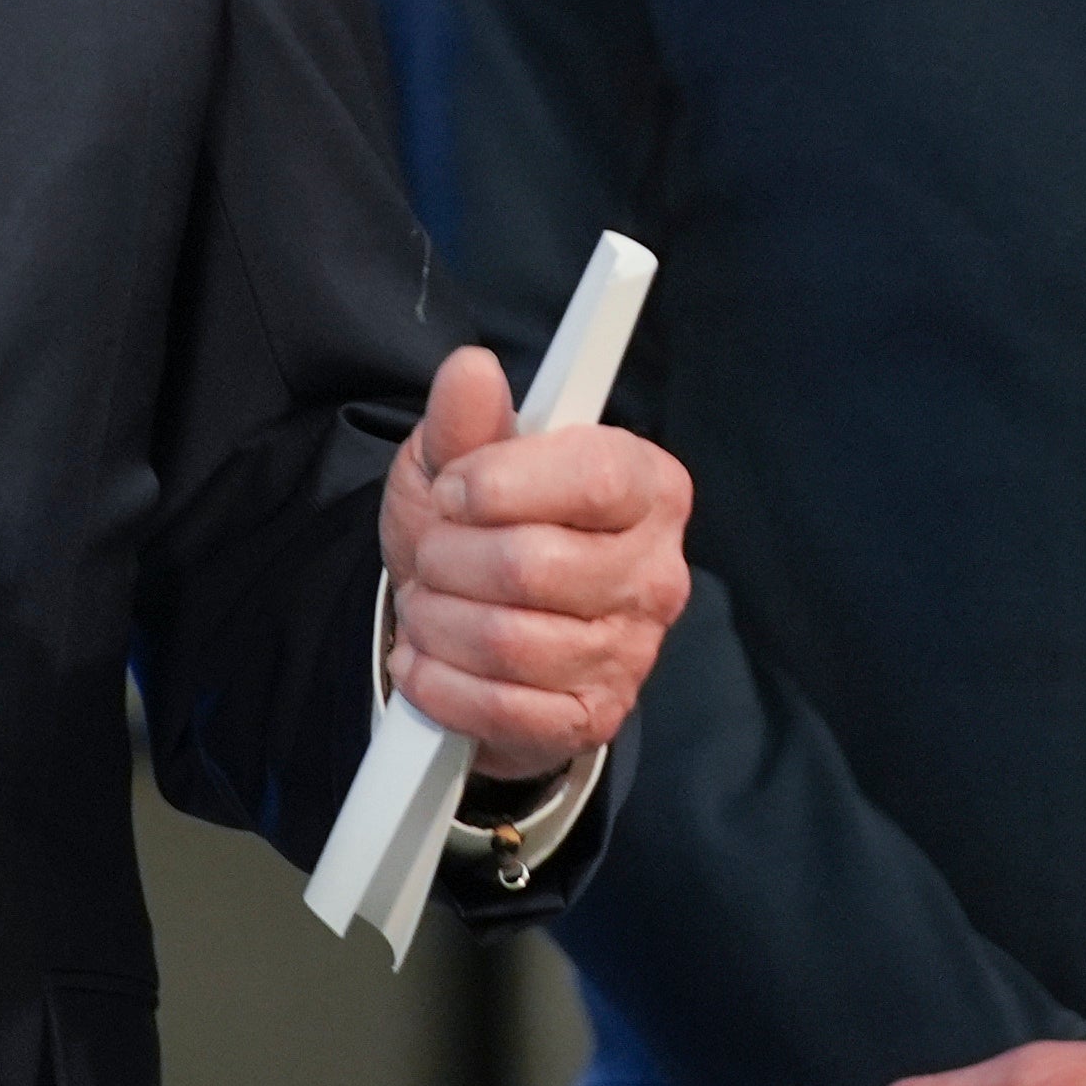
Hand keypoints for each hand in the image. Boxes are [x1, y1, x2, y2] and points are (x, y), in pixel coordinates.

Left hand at [377, 343, 694, 783]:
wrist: (470, 633)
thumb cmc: (478, 532)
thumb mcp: (460, 464)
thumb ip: (466, 419)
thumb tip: (469, 369)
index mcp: (647, 487)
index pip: (591, 478)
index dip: (502, 484)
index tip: (453, 490)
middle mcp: (657, 570)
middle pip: (533, 565)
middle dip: (448, 560)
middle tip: (432, 556)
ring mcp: (632, 651)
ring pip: (507, 641)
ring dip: (437, 624)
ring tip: (428, 608)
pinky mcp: (596, 717)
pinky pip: (500, 707)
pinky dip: (439, 684)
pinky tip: (428, 662)